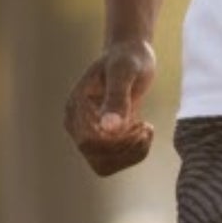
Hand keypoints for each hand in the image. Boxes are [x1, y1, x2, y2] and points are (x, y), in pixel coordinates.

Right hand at [64, 39, 156, 177]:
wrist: (132, 57)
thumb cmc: (128, 59)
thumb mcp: (125, 72)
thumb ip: (117, 98)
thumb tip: (108, 129)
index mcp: (76, 107)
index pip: (89, 144)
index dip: (118, 142)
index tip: (140, 123)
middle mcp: (76, 123)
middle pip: (97, 159)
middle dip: (125, 148)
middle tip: (145, 126)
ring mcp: (86, 133)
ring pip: (104, 166)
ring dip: (130, 153)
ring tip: (145, 128)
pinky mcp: (101, 140)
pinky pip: (115, 162)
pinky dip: (135, 153)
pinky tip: (145, 131)